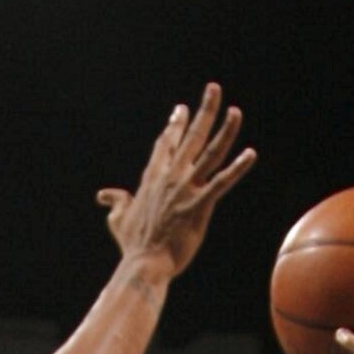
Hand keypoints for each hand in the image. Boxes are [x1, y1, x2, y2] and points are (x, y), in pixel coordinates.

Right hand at [97, 84, 255, 281]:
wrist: (143, 264)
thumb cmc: (133, 244)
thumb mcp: (118, 219)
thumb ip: (115, 202)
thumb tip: (103, 196)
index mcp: (153, 178)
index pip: (166, 144)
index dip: (175, 125)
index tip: (182, 109)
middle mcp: (170, 177)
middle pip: (190, 137)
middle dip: (203, 111)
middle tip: (214, 89)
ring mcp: (185, 189)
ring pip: (209, 153)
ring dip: (225, 131)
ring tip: (235, 111)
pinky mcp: (199, 206)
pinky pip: (222, 182)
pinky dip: (237, 168)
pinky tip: (250, 154)